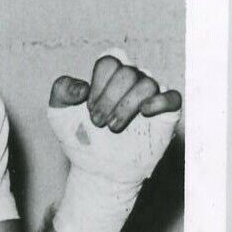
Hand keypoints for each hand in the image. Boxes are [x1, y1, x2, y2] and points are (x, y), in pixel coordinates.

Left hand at [47, 53, 181, 231]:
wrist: (97, 170)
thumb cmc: (80, 137)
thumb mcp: (58, 112)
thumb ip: (62, 90)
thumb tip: (82, 88)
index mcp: (110, 75)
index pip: (110, 62)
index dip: (98, 85)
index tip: (88, 108)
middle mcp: (132, 81)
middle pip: (128, 72)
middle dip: (109, 99)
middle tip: (98, 123)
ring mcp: (150, 97)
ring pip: (148, 83)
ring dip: (127, 106)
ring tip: (113, 128)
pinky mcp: (165, 115)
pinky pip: (173, 98)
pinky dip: (161, 101)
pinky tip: (145, 112)